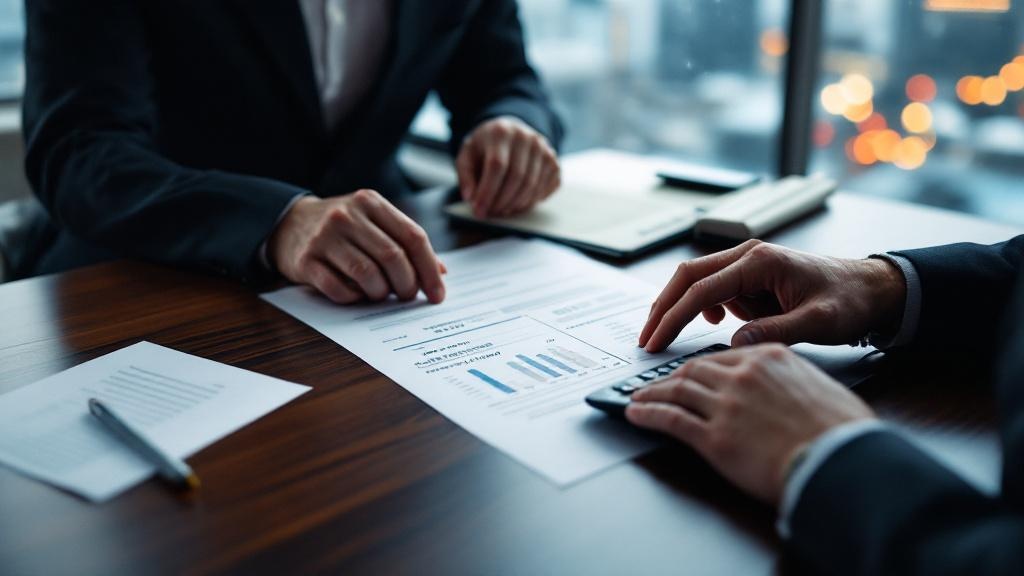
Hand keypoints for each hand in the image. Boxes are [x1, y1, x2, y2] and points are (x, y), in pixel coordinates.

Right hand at [267, 190, 445, 303]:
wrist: (289, 223)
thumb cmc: (342, 228)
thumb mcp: (374, 222)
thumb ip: (405, 242)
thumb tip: (440, 272)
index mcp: (371, 202)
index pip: (413, 236)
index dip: (430, 269)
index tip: (437, 294)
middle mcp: (347, 215)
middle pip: (393, 257)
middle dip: (407, 284)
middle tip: (407, 296)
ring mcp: (324, 237)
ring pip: (367, 274)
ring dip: (381, 293)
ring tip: (381, 294)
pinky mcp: (306, 260)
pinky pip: (339, 289)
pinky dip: (354, 298)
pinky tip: (356, 293)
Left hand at [455, 116, 559, 217]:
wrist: (510, 133)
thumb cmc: (486, 147)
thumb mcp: (467, 155)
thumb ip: (465, 176)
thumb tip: (471, 198)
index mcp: (501, 132)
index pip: (497, 165)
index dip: (487, 192)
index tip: (479, 211)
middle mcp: (526, 137)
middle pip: (517, 176)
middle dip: (502, 201)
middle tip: (491, 214)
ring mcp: (543, 148)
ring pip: (533, 184)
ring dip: (516, 205)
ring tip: (502, 211)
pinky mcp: (553, 161)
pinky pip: (546, 187)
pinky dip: (532, 201)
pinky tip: (518, 204)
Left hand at [626, 344, 874, 505]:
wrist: (844, 463)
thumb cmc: (843, 432)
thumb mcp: (820, 388)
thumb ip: (792, 381)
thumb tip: (784, 390)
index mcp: (770, 357)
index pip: (721, 356)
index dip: (698, 366)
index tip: (688, 373)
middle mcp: (743, 375)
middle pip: (693, 370)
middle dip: (670, 378)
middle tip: (656, 384)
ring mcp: (726, 404)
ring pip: (676, 390)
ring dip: (651, 393)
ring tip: (638, 397)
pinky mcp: (715, 437)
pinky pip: (670, 419)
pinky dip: (647, 414)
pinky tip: (635, 414)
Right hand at [639, 240, 906, 351]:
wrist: (874, 289)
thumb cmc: (850, 301)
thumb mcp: (818, 322)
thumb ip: (776, 332)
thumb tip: (733, 344)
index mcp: (761, 262)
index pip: (702, 289)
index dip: (675, 318)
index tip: (656, 341)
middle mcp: (749, 255)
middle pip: (688, 276)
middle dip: (664, 308)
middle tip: (647, 338)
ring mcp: (749, 263)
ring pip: (698, 281)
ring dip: (683, 308)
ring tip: (674, 335)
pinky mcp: (752, 276)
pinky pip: (716, 288)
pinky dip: (706, 306)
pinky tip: (717, 323)